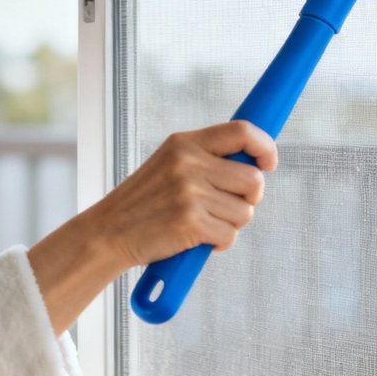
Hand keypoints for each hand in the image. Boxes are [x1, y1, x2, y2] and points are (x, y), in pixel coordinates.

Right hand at [26, 120, 277, 334]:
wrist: (108, 233)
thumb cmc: (144, 203)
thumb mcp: (169, 165)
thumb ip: (206, 160)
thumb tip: (256, 165)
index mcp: (184, 142)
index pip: (242, 131)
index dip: (265, 147)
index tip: (268, 163)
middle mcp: (188, 163)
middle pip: (253, 179)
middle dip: (250, 198)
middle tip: (229, 206)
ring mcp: (189, 193)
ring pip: (245, 212)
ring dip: (231, 224)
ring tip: (204, 224)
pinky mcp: (190, 222)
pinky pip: (230, 235)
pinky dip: (220, 243)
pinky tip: (197, 240)